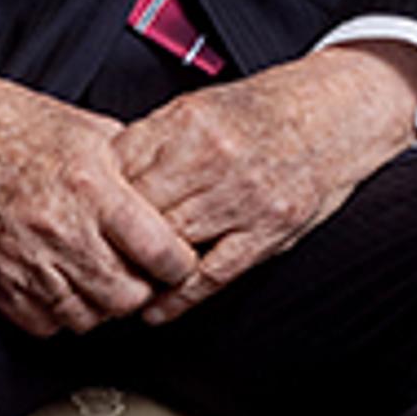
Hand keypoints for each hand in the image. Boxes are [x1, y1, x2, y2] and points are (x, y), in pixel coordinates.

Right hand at [0, 49, 203, 332]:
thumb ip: (134, 163)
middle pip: (127, 296)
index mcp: (92, 188)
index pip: (161, 252)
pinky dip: (63, 313)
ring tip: (103, 278)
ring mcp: (25, 262)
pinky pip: (45, 324)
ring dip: (103, 304)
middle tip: (141, 272)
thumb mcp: (89, 129)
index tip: (179, 259)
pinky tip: (67, 286)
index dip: (180, 262)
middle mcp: (61, 231)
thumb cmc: (14, 124)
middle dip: (143, 288)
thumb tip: (170, 187)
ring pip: (89, 317)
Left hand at [112, 45, 416, 322]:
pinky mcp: (268, 231)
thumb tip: (104, 171)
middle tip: (83, 262)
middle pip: (139, 211)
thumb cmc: (269, 109)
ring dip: (138, 272)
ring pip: (169, 245)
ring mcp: (243, 199)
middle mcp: (214, 160)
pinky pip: (212, 275)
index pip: (120, 169)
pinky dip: (178, 299)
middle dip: (109, 239)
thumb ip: (156, 139)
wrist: (340, 111)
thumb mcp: (204, 106)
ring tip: (112, 289)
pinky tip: (156, 309)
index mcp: (191, 123)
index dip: (93, 197)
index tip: (75, 217)